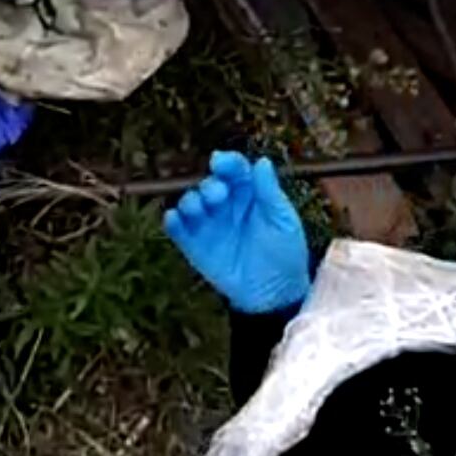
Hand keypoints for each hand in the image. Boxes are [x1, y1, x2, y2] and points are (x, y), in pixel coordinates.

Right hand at [163, 151, 310, 313]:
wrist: (272, 294)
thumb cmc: (284, 254)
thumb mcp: (283, 221)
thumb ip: (269, 192)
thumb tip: (261, 161)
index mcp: (249, 194)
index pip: (234, 170)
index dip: (226, 163)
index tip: (220, 162)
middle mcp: (226, 205)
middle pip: (210, 184)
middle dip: (210, 186)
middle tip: (217, 195)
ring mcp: (208, 225)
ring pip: (190, 202)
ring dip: (191, 200)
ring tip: (198, 208)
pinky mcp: (194, 245)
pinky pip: (176, 228)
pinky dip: (172, 220)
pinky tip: (175, 218)